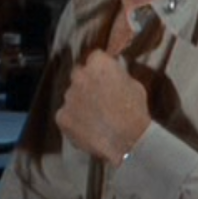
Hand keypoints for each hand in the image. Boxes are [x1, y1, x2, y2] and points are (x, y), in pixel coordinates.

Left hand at [54, 50, 151, 164]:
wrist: (129, 141)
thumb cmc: (135, 111)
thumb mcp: (134, 85)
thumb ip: (118, 74)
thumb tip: (113, 70)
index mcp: (99, 64)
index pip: (95, 58)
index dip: (100, 68)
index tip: (105, 77)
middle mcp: (79, 75)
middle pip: (79, 74)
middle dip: (86, 83)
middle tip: (98, 98)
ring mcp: (68, 96)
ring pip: (72, 96)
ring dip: (80, 103)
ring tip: (96, 119)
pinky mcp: (61, 116)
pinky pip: (66, 116)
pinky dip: (74, 121)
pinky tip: (88, 129)